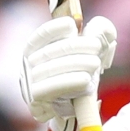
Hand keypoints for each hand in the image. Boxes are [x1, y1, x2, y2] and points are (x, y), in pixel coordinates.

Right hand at [19, 16, 116, 130]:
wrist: (71, 105)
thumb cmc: (80, 71)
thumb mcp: (89, 51)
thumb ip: (98, 33)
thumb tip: (100, 27)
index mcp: (37, 48)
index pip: (42, 35)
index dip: (55, 28)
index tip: (72, 25)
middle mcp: (29, 63)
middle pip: (50, 51)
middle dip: (76, 46)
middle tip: (97, 47)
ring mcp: (28, 82)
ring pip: (50, 69)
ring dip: (76, 64)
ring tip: (96, 63)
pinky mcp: (34, 100)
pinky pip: (49, 89)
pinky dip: (69, 82)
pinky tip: (86, 80)